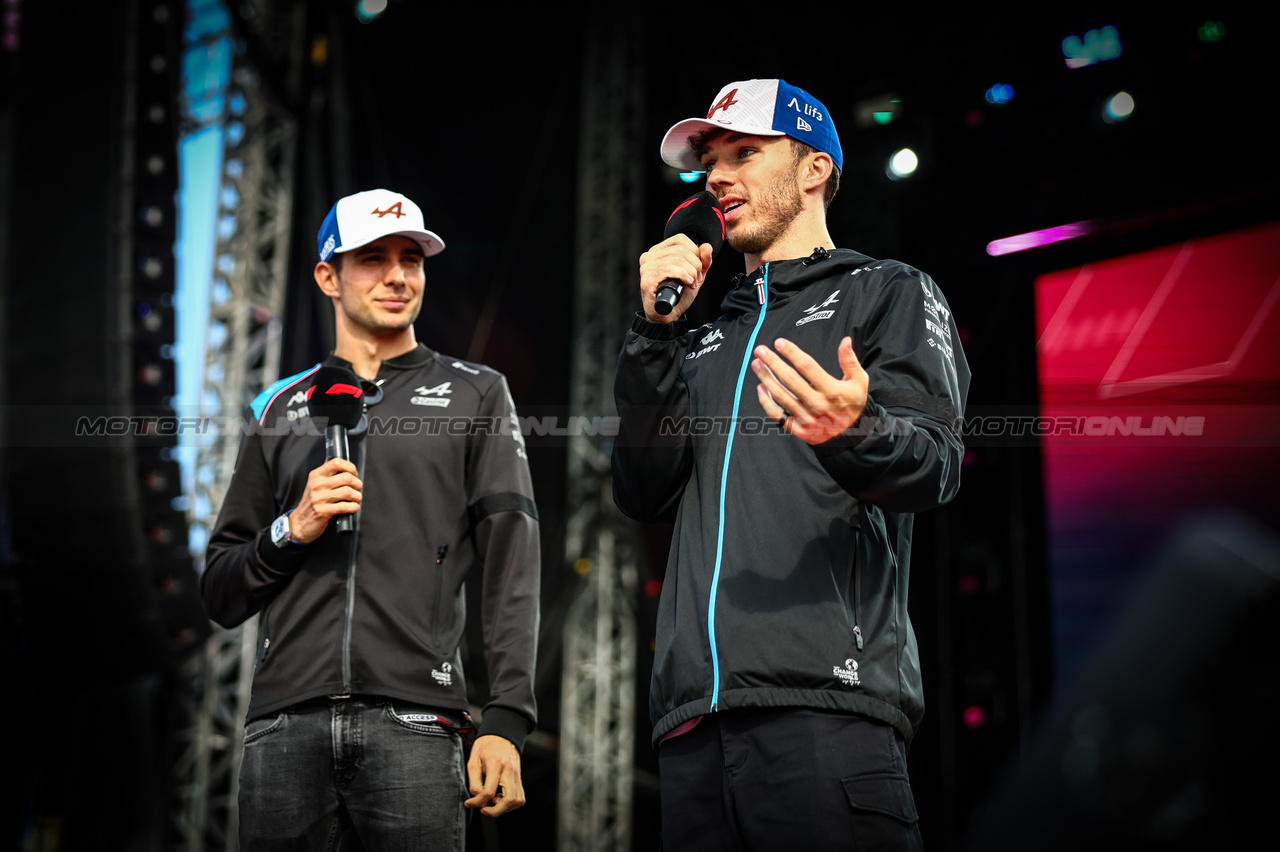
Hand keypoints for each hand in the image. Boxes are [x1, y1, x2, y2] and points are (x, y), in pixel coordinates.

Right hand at [288, 458, 361, 542]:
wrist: (299, 523)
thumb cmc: (311, 502)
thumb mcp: (314, 483)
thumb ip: (326, 472)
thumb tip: (337, 458)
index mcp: (316, 475)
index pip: (336, 462)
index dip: (350, 467)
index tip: (354, 474)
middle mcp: (316, 485)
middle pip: (346, 478)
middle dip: (357, 484)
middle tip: (357, 489)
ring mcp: (319, 499)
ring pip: (347, 492)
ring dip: (357, 497)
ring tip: (356, 499)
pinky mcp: (322, 512)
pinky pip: (345, 506)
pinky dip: (354, 507)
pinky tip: (353, 508)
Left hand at [465, 735, 525, 816]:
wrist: (502, 734)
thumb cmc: (486, 746)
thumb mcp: (474, 761)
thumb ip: (474, 782)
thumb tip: (478, 800)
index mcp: (496, 765)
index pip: (489, 791)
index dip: (477, 802)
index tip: (469, 803)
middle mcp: (509, 771)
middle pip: (509, 800)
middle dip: (495, 811)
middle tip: (483, 809)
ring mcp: (517, 775)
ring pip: (518, 801)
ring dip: (504, 808)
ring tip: (492, 802)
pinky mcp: (519, 778)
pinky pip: (520, 797)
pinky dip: (510, 803)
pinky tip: (499, 798)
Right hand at [638, 235, 714, 322]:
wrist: (667, 316)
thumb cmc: (677, 296)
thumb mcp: (694, 275)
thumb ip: (703, 261)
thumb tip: (707, 247)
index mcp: (658, 251)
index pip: (680, 239)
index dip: (695, 252)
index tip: (699, 269)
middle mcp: (649, 257)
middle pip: (680, 249)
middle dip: (695, 265)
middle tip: (697, 279)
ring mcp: (646, 267)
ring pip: (676, 259)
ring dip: (691, 272)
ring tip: (692, 284)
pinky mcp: (646, 279)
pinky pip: (668, 269)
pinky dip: (682, 275)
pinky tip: (687, 283)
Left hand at [752, 336, 868, 445]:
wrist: (851, 434)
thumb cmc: (852, 403)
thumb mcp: (858, 381)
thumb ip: (850, 361)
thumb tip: (845, 340)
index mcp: (832, 390)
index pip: (807, 367)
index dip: (792, 353)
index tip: (779, 343)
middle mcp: (818, 404)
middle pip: (790, 380)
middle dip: (773, 363)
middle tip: (760, 350)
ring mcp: (807, 418)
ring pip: (781, 396)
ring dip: (766, 379)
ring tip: (756, 364)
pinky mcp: (799, 429)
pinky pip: (778, 416)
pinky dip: (766, 403)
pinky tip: (760, 388)